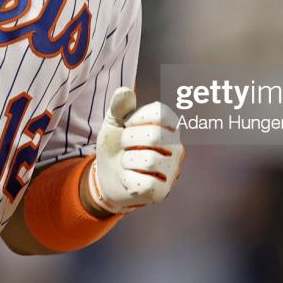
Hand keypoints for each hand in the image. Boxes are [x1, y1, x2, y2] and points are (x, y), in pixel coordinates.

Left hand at [87, 87, 184, 214]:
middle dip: (128, 139)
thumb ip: (119, 106)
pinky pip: (145, 184)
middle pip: (154, 135)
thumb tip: (125, 91)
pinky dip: (129, 180)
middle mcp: (176, 147)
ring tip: (127, 162)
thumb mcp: (113, 122)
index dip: (137, 117)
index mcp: (168, 127)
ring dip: (127, 161)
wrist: (105, 176)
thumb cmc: (116, 145)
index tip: (127, 124)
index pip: (161, 113)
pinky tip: (129, 179)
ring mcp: (171, 171)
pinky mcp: (162, 192)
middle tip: (124, 145)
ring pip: (150, 160)